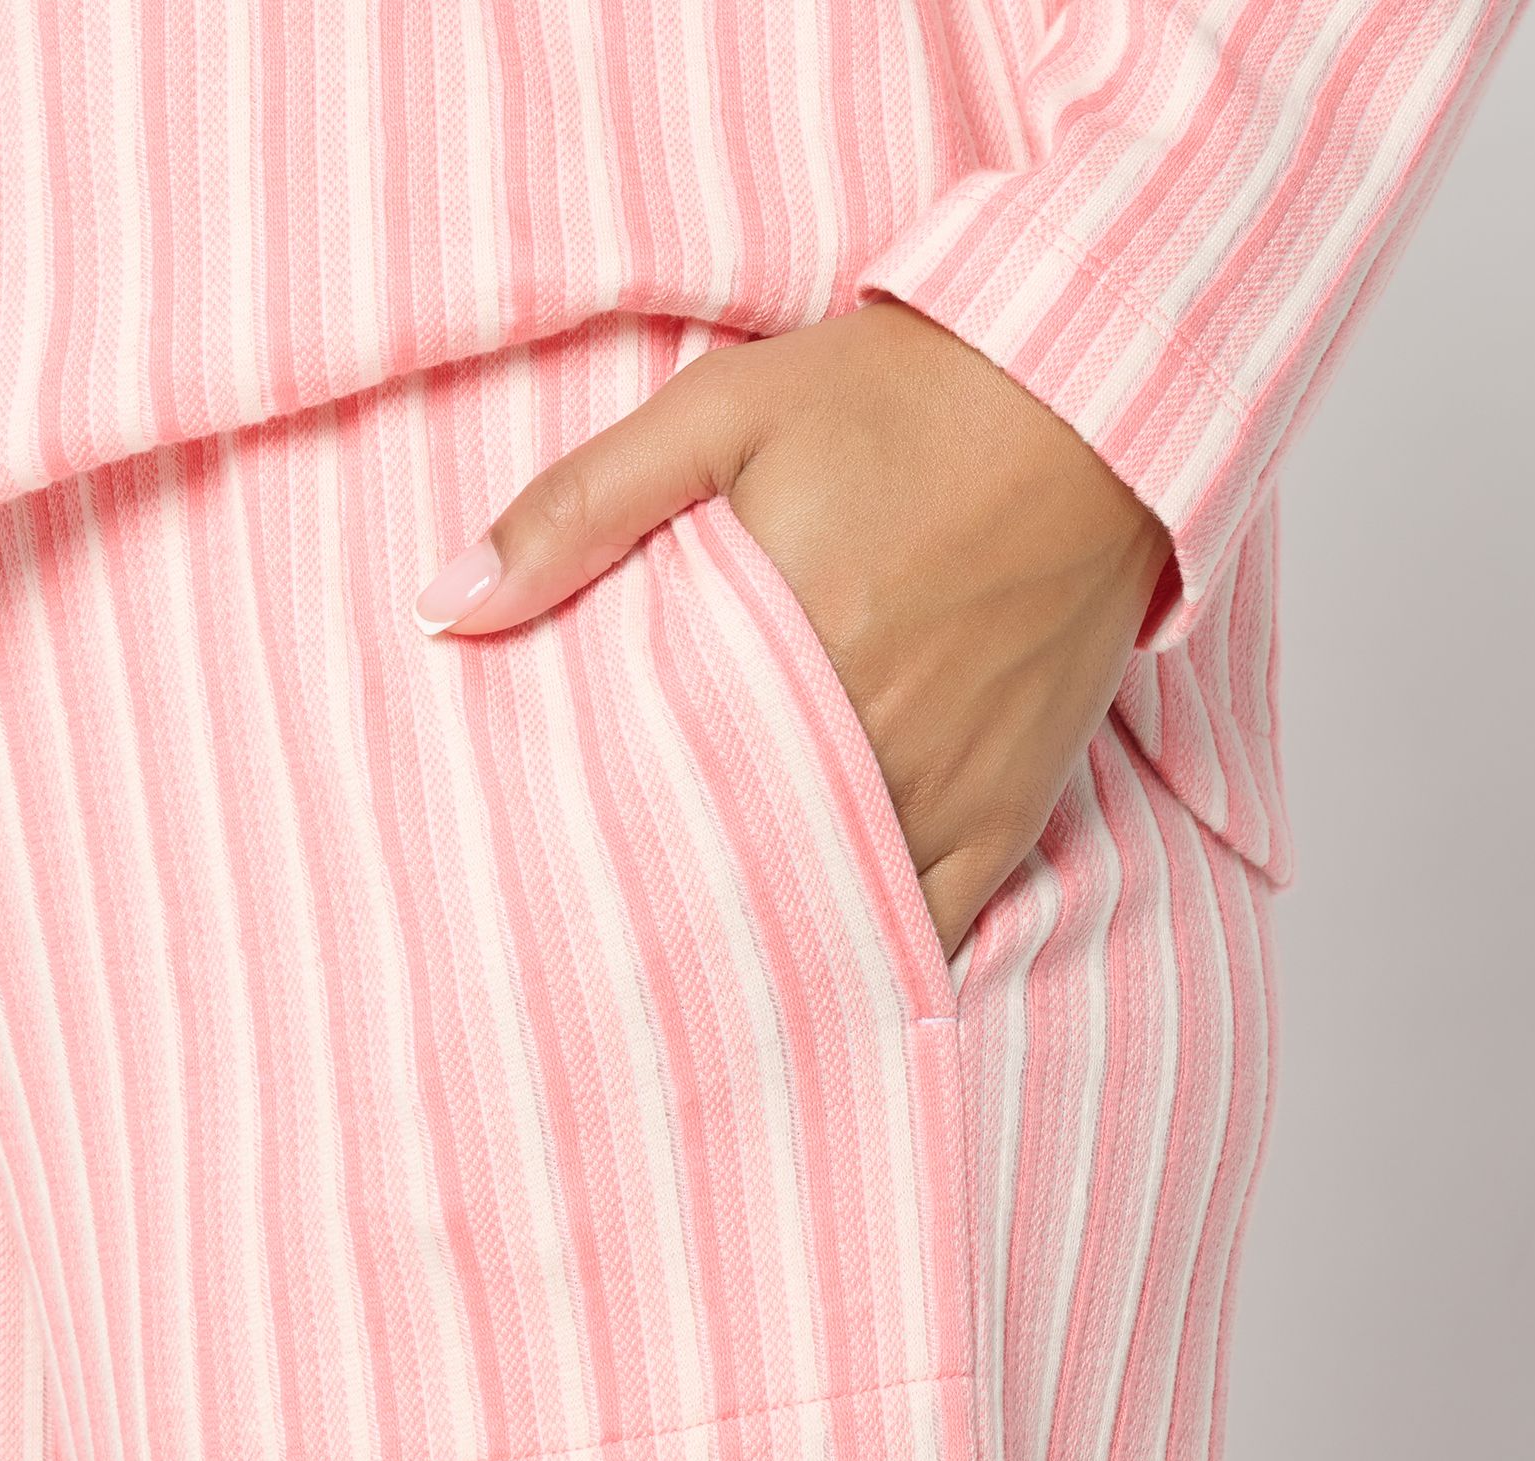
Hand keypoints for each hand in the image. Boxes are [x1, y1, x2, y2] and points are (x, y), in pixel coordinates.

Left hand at [413, 299, 1171, 957]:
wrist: (1090, 391)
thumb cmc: (898, 395)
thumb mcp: (716, 415)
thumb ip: (577, 511)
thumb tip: (444, 607)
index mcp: (785, 664)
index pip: (660, 812)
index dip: (596, 873)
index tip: (535, 912)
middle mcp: (870, 750)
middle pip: (743, 877)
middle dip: (666, 925)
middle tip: (590, 977)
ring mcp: (948, 790)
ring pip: (834, 917)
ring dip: (762, 948)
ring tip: (684, 996)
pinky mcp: (1012, 803)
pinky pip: (939, 920)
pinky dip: (877, 956)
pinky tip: (819, 985)